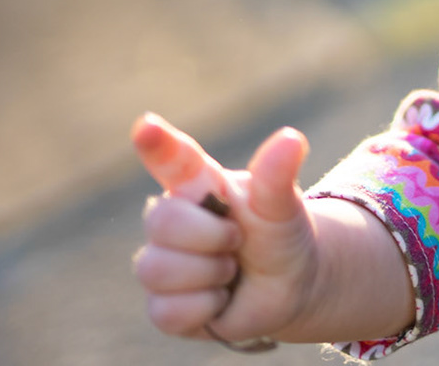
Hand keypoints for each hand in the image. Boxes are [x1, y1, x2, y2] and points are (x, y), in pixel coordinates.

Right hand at [131, 113, 316, 344]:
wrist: (290, 287)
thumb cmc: (281, 234)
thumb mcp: (283, 206)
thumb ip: (277, 176)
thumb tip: (291, 139)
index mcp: (199, 184)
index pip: (171, 159)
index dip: (157, 144)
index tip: (147, 126)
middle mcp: (172, 220)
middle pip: (161, 221)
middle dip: (211, 236)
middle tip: (238, 241)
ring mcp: (163, 262)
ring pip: (158, 269)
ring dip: (211, 274)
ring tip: (232, 270)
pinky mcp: (163, 306)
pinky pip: (167, 311)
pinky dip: (206, 308)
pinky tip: (221, 298)